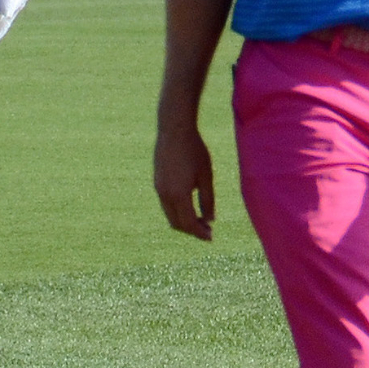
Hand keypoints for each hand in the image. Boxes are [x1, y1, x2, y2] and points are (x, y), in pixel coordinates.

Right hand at [154, 119, 216, 239]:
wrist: (174, 130)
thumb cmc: (194, 151)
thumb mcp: (206, 176)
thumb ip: (208, 200)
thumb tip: (210, 220)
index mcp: (179, 195)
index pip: (189, 223)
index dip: (200, 233)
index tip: (211, 237)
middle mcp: (165, 195)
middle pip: (177, 223)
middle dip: (192, 230)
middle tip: (207, 229)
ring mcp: (158, 188)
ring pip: (170, 215)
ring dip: (184, 221)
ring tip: (200, 219)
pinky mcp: (157, 182)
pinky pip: (166, 204)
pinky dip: (177, 211)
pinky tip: (189, 205)